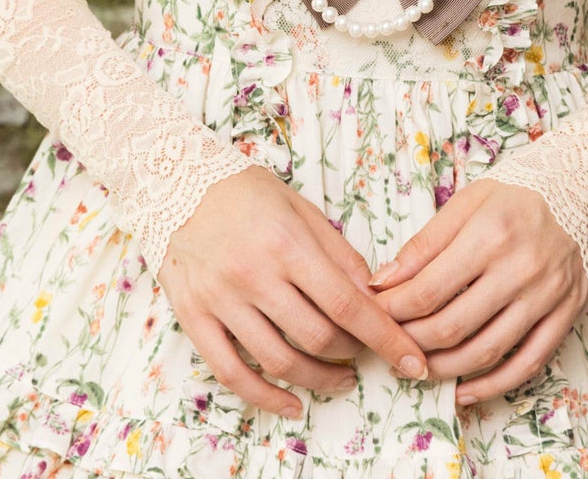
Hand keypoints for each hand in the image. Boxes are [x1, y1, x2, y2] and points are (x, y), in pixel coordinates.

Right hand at [157, 164, 431, 418]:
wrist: (176, 184)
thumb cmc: (247, 193)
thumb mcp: (300, 208)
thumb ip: (337, 251)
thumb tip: (375, 292)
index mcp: (287, 243)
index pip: (347, 303)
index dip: (385, 337)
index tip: (411, 360)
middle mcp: (254, 274)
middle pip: (317, 336)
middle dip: (352, 354)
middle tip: (365, 354)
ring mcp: (222, 299)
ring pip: (279, 360)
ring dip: (318, 379)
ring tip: (338, 379)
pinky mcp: (195, 317)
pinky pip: (232, 373)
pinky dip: (265, 397)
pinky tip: (291, 403)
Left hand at [365, 178, 587, 406]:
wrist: (584, 191)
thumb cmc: (517, 195)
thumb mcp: (467, 202)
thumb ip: (424, 244)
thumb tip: (382, 282)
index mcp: (490, 234)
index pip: (429, 290)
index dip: (395, 310)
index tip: (376, 314)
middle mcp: (520, 268)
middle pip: (454, 327)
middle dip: (413, 342)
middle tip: (392, 344)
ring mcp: (546, 296)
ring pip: (487, 352)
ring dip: (445, 369)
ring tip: (420, 367)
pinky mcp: (566, 315)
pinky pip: (527, 364)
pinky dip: (493, 386)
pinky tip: (464, 390)